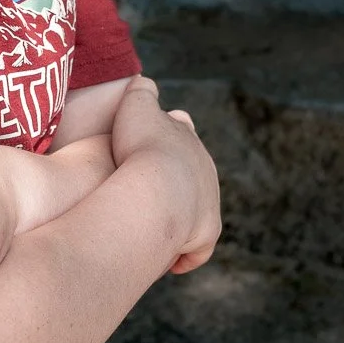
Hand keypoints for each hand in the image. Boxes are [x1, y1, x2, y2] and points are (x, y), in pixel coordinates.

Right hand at [110, 75, 220, 274]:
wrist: (159, 187)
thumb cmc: (142, 147)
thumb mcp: (136, 106)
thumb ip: (141, 90)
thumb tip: (143, 81)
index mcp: (187, 140)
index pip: (182, 135)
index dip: (166, 140)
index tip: (151, 146)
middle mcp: (204, 169)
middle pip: (192, 173)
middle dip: (174, 179)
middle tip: (148, 189)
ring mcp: (208, 202)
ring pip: (196, 209)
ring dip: (179, 217)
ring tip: (155, 224)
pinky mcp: (205, 233)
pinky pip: (197, 249)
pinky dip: (185, 255)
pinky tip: (171, 261)